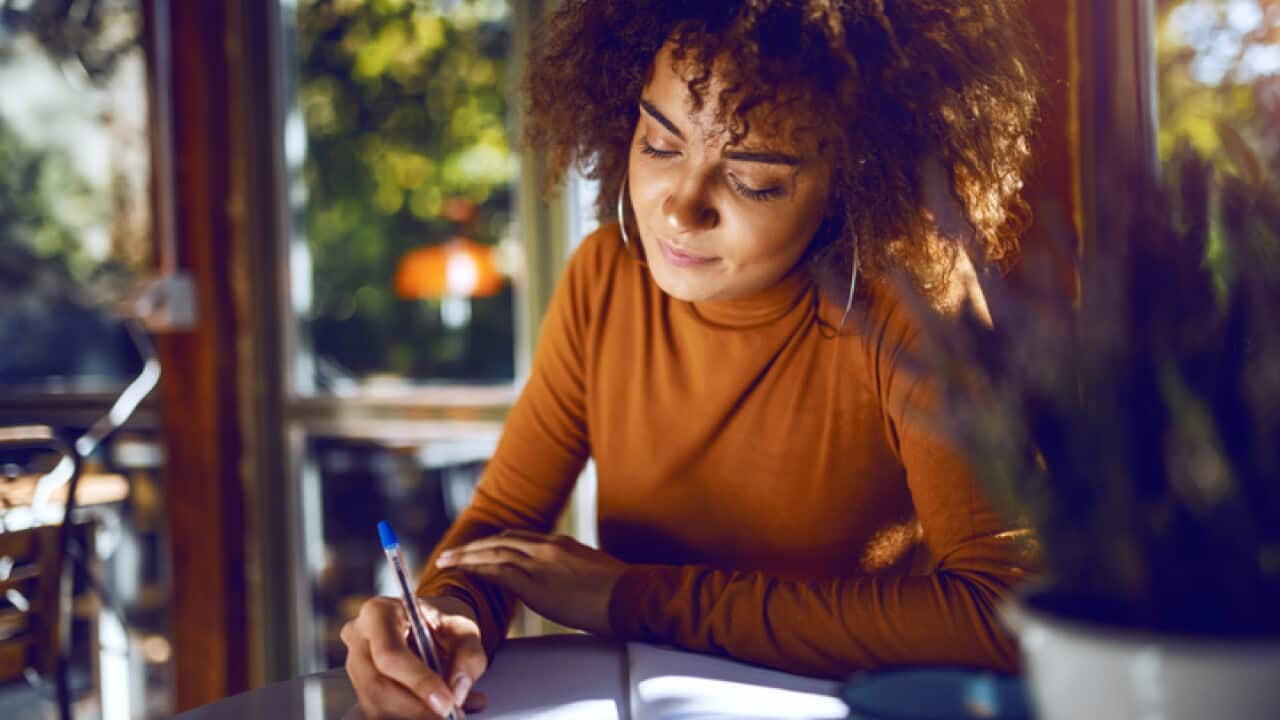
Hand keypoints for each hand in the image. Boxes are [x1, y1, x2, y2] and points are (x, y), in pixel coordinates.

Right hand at [341, 595, 488, 718]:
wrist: (432, 626)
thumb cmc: (443, 622)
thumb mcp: (465, 627)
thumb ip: (468, 654)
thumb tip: (457, 690)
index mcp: (379, 612)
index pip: (390, 653)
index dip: (418, 682)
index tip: (447, 702)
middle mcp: (359, 638)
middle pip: (378, 685)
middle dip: (417, 709)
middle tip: (452, 715)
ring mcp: (355, 666)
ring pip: (376, 705)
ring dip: (415, 716)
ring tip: (453, 713)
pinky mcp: (361, 689)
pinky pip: (380, 714)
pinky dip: (411, 718)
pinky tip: (436, 712)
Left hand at [435, 530, 627, 635]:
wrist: (630, 596)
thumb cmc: (619, 590)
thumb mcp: (592, 569)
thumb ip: (571, 569)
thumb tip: (564, 579)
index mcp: (560, 543)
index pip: (518, 537)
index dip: (493, 543)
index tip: (478, 548)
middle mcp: (547, 547)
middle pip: (500, 541)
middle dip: (473, 547)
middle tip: (452, 554)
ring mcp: (541, 564)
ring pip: (493, 553)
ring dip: (467, 557)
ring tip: (447, 562)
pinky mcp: (536, 584)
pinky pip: (498, 573)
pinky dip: (478, 571)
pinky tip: (464, 574)